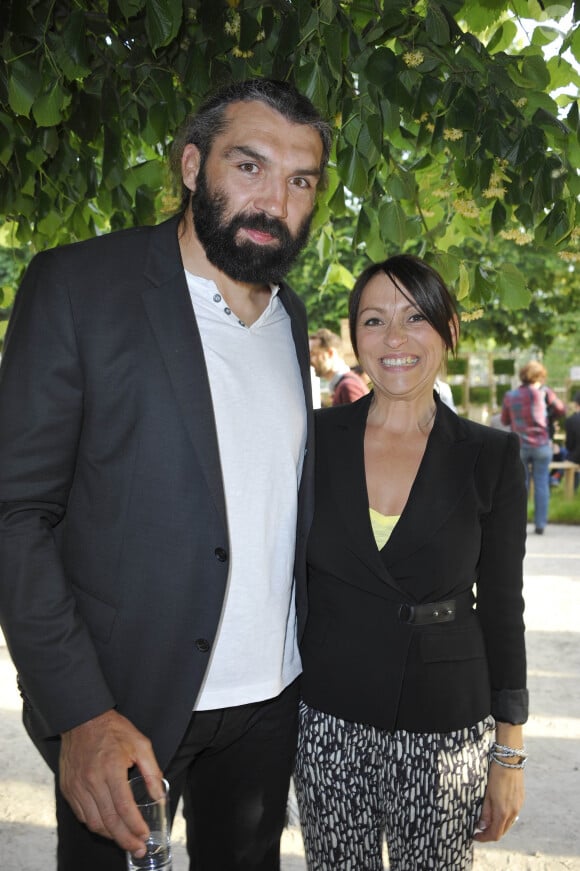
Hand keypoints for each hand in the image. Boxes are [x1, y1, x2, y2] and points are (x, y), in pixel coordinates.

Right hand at [59, 709, 162, 855]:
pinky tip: (107, 826)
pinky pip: (82, 815)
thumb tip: (160, 796)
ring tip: (125, 840)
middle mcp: (91, 781)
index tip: (145, 836)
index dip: (135, 826)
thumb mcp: (140, 743)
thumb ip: (152, 771)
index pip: (124, 807)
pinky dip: (96, 824)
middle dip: (125, 839)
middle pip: (109, 820)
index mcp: (111, 768)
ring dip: (110, 835)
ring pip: (94, 822)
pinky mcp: (68, 788)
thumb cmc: (113, 730)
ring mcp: (77, 786)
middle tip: (138, 849)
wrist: (82, 718)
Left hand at [473, 760, 524, 842]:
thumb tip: (482, 826)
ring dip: (497, 826)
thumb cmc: (495, 776)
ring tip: (486, 821)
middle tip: (479, 829)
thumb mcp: (487, 794)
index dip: (484, 838)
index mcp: (503, 812)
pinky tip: (497, 811)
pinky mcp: (520, 801)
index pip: (495, 834)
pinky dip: (504, 818)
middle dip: (490, 833)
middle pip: (502, 831)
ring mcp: (518, 807)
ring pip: (508, 824)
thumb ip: (485, 812)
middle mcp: (513, 812)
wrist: (510, 761)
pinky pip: (512, 815)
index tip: (475, 836)